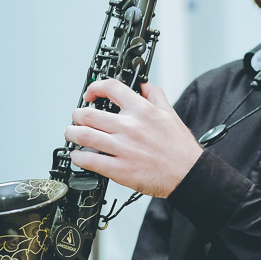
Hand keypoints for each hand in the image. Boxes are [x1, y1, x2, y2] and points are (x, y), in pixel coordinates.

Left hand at [64, 79, 202, 197]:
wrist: (189, 174)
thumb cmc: (180, 148)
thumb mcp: (171, 114)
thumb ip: (156, 95)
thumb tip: (145, 85)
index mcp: (142, 111)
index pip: (111, 88)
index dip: (95, 87)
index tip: (90, 94)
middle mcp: (130, 127)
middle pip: (88, 114)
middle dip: (76, 115)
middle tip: (77, 118)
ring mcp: (123, 148)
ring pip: (83, 135)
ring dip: (71, 133)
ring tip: (71, 134)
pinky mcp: (119, 169)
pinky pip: (89, 160)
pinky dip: (77, 156)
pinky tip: (78, 155)